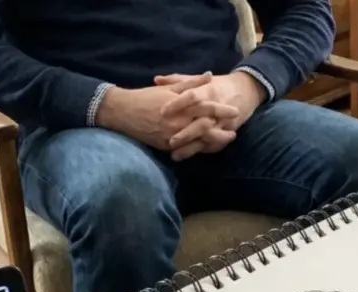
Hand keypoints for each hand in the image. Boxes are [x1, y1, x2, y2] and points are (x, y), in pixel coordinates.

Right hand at [96, 77, 239, 151]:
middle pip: (206, 127)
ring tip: (225, 140)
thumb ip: (191, 83)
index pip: (206, 107)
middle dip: (222, 130)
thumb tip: (209, 75)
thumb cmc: (145, 97)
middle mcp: (178, 122)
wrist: (122, 113)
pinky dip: (198, 149)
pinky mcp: (166, 146)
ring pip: (198, 141)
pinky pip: (186, 149)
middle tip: (234, 130)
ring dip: (214, 142)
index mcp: (180, 105)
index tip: (235, 111)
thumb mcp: (168, 88)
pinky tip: (207, 147)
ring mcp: (172, 136)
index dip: (222, 110)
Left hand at [156, 71, 265, 158]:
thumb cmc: (218, 84)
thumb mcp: (199, 80)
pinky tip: (188, 156)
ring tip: (175, 156)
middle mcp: (216, 108)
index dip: (177, 104)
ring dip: (192, 148)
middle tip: (170, 142)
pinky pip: (215, 144)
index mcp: (207, 91)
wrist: (246, 90)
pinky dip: (201, 151)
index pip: (192, 97)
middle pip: (200, 122)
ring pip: (207, 138)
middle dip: (186, 134)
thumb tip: (156, 80)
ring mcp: (222, 122)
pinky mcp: (228, 131)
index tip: (163, 112)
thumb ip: (178, 80)